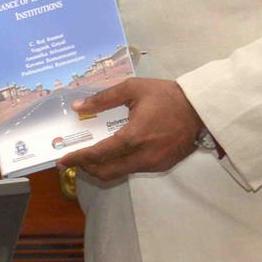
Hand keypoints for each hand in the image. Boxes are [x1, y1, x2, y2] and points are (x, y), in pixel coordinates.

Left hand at [57, 78, 203, 180]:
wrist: (199, 109)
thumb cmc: (165, 95)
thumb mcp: (133, 88)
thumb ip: (103, 98)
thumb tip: (78, 107)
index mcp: (134, 137)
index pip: (100, 154)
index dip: (79, 158)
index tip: (62, 160)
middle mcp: (142, 156)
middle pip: (106, 171)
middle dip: (86, 168)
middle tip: (72, 160)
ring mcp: (153, 164)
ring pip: (119, 173)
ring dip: (101, 168)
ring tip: (88, 157)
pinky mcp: (161, 166)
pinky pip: (133, 169)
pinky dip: (118, 165)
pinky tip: (112, 154)